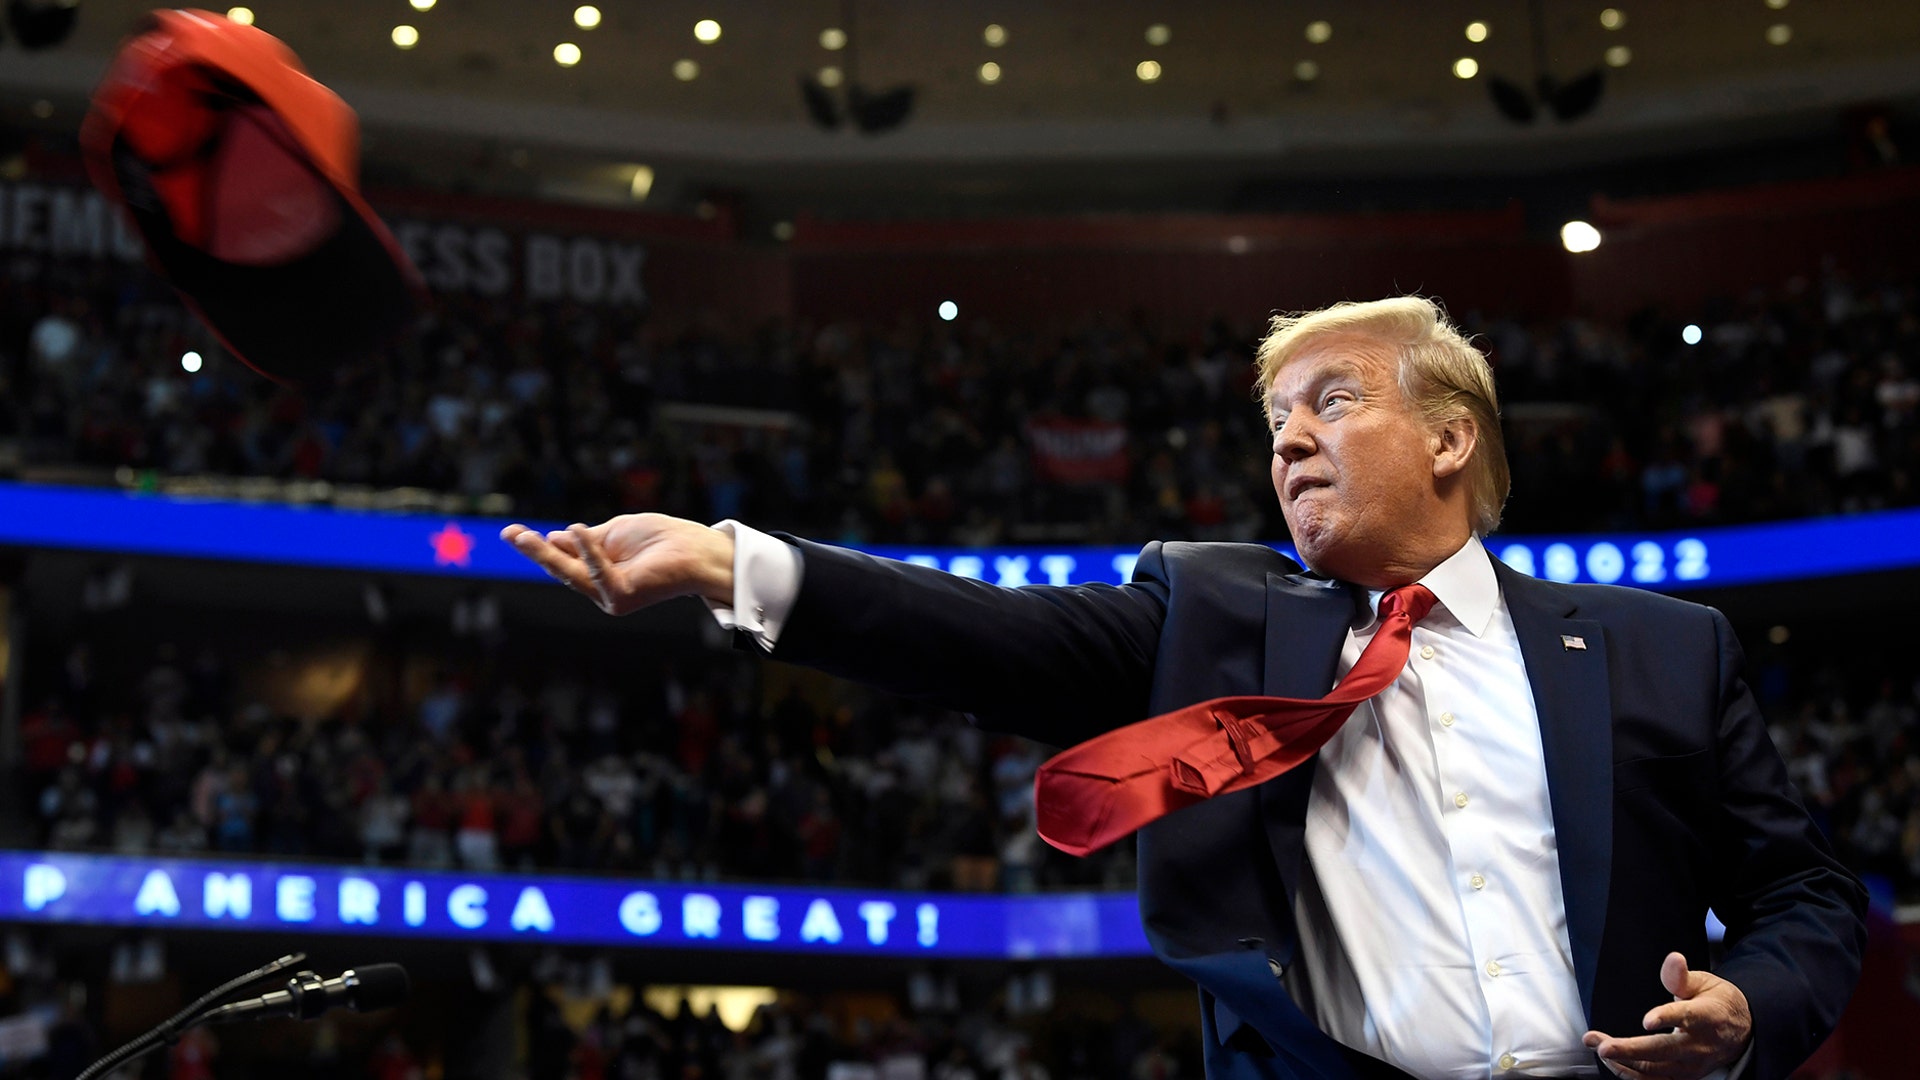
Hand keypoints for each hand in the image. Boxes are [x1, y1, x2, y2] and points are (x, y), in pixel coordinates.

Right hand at [500, 513, 734, 614]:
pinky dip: (587, 550)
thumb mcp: (615, 533)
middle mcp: (603, 590)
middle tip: (508, 534)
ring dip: (544, 554)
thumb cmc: (662, 540)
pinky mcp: (621, 597)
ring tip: (520, 535)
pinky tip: (575, 529)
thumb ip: (586, 540)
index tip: (515, 532)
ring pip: (571, 574)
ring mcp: (611, 596)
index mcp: (601, 573)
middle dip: (534, 552)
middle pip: (561, 569)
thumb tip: (554, 536)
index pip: (566, 560)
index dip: (542, 546)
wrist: (697, 550)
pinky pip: (597, 571)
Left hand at [1583, 952, 1751, 1078]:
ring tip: (1597, 1045)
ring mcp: (1692, 1066)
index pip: (1688, 1017)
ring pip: (1655, 1070)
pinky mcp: (1684, 1077)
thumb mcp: (1703, 983)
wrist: (1741, 1032)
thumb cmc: (1716, 1004)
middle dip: (1631, 1050)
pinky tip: (1611, 1061)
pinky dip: (1630, 1074)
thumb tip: (1673, 959)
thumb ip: (1681, 976)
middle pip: (1665, 1051)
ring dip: (1623, 1061)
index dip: (1667, 1017)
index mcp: (1708, 1017)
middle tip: (1603, 1046)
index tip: (1647, 1020)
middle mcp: (1700, 1046)